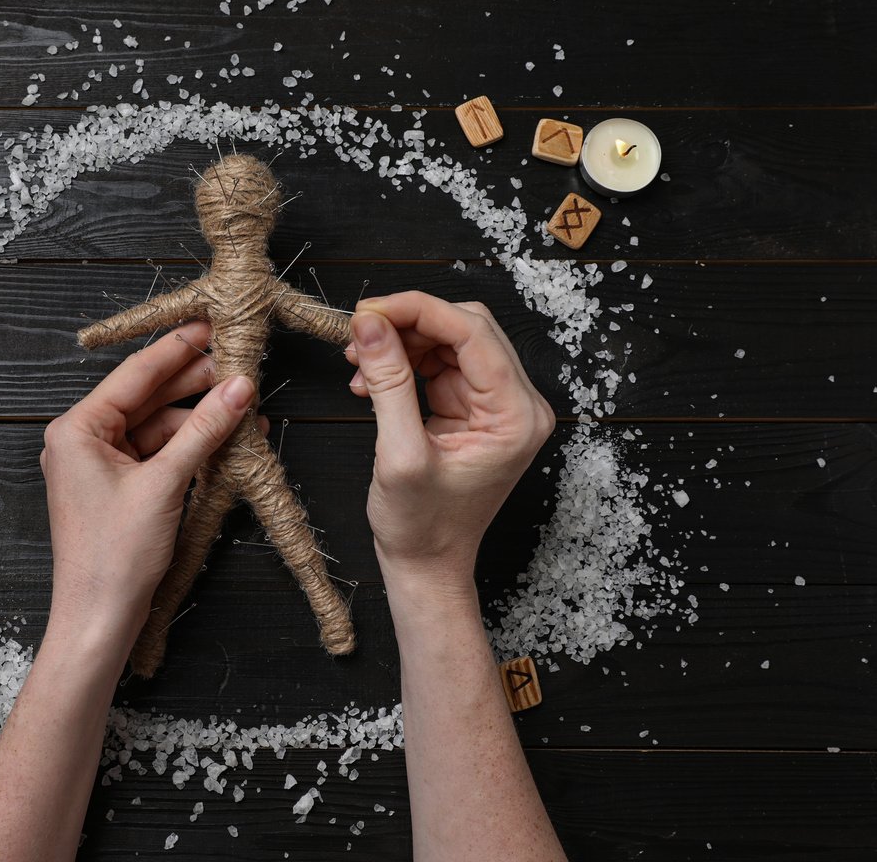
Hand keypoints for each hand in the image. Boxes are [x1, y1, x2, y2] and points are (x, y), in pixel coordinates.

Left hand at [40, 322, 254, 644]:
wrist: (99, 619)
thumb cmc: (114, 556)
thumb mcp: (165, 484)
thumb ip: (204, 430)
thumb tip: (240, 388)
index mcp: (76, 429)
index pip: (135, 374)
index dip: (178, 349)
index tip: (212, 326)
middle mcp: (82, 440)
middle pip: (148, 397)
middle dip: (195, 385)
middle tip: (240, 366)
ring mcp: (100, 464)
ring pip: (158, 425)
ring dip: (199, 419)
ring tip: (245, 410)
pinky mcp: (119, 486)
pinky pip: (158, 453)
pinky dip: (190, 447)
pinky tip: (226, 439)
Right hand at [345, 292, 553, 598]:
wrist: (426, 565)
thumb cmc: (421, 527)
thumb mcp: (399, 455)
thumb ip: (389, 383)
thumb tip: (370, 324)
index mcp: (515, 416)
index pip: (471, 332)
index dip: (417, 310)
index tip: (369, 310)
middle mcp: (518, 404)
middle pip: (465, 327)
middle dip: (408, 322)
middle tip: (360, 331)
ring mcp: (497, 405)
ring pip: (450, 339)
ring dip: (401, 341)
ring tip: (359, 362)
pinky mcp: (474, 409)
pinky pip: (440, 362)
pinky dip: (404, 361)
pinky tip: (371, 379)